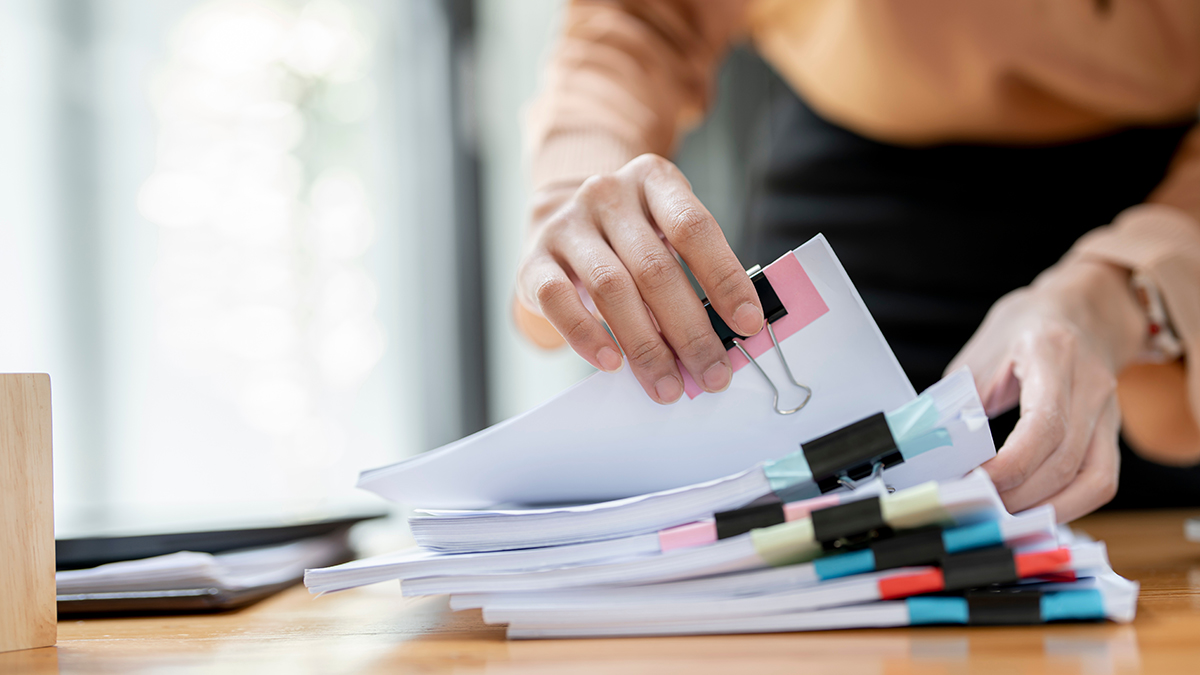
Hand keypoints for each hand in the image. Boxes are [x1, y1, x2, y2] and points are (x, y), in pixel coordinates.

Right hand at [514, 154, 763, 403]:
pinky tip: (610, 362)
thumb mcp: (665, 234)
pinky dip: (586, 335)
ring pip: (611, 288)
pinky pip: (557, 300)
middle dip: (690, 330)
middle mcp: (608, 195)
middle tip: (712, 374)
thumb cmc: (628, 238)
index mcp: (654, 181)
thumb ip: (694, 272)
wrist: (558, 220)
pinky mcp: (533, 260)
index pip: (694, 228)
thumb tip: (726, 336)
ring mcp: (566, 225)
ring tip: (667, 385)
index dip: (725, 278)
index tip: (749, 324)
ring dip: (644, 345)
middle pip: (655, 268)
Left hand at [947, 260, 1146, 521]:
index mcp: (1053, 354)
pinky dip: (1069, 505)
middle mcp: (1091, 385)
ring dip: (1046, 509)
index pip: (1044, 425)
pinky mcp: (1112, 433)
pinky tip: (1034, 510)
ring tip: (1003, 516)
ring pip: (1094, 480)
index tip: (973, 482)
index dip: (1009, 466)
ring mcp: (1110, 412)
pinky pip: (1101, 482)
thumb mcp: (983, 353)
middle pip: (1065, 461)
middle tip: (976, 506)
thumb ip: (960, 400)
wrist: (1083, 309)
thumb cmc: (1025, 328)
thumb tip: (932, 449)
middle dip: (1018, 495)